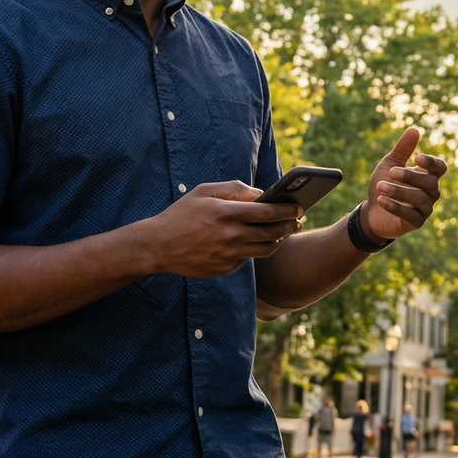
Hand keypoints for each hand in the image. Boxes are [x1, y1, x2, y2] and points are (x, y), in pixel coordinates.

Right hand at [139, 181, 303, 275]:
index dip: (287, 210)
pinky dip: (255, 250)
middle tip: (299, 221)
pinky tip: (259, 242)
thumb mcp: (204, 192)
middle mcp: (231, 236)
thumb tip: (260, 192)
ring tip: (283, 232)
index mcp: (227, 213)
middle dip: (290, 226)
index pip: (268, 211)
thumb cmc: (182, 214)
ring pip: (265, 249)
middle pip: (272, 232)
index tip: (299, 207)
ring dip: (278, 240)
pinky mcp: (225, 268)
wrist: (158, 246)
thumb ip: (234, 188)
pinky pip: (248, 259)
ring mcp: (229, 255)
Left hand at [363, 128, 446, 241]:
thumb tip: (415, 129)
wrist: (372, 210)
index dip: (432, 163)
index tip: (417, 157)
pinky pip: (410, 215)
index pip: (440, 168)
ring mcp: (425, 209)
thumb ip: (403, 149)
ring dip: (399, 192)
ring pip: (420, 199)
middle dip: (410, 177)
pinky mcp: (416, 223)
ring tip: (380, 186)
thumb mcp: (390, 164)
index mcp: (428, 176)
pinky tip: (381, 200)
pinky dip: (395, 207)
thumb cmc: (385, 183)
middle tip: (391, 172)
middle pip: (430, 183)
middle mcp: (431, 192)